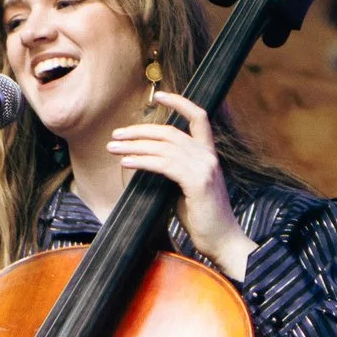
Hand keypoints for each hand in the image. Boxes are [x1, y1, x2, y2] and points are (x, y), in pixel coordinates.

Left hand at [110, 92, 258, 280]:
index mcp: (209, 155)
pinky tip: (126, 162)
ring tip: (113, 148)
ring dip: (134, 146)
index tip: (158, 96)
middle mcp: (208, 156)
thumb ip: (174, 171)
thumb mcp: (187, 189)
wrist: (222, 240)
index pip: (199, 117)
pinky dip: (142, 160)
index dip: (180, 103)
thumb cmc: (203, 219)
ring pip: (163, 147)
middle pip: (170, 131)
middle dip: (139, 130)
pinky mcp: (197, 182)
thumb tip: (145, 161)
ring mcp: (204, 168)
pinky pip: (164, 164)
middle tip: (116, 135)